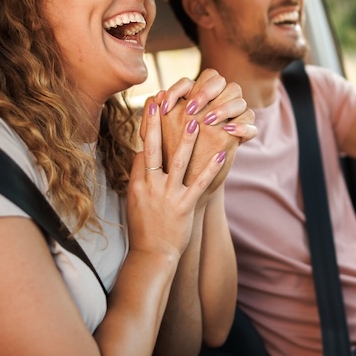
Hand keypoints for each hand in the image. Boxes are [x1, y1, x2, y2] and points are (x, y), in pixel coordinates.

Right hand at [128, 96, 226, 260]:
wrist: (152, 255)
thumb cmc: (144, 227)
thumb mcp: (135, 200)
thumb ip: (139, 177)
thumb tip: (143, 155)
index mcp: (137, 184)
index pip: (143, 150)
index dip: (148, 129)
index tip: (153, 107)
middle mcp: (151, 187)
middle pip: (153, 149)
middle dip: (157, 124)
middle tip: (161, 100)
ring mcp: (168, 196)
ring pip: (178, 162)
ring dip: (187, 140)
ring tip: (195, 120)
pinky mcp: (184, 207)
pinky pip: (199, 184)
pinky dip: (211, 169)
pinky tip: (221, 154)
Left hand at [155, 70, 255, 195]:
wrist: (186, 179)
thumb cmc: (168, 156)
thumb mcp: (155, 138)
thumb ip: (150, 117)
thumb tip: (157, 96)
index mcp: (193, 98)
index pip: (190, 79)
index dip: (181, 88)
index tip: (166, 106)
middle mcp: (213, 103)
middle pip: (220, 81)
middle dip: (205, 92)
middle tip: (192, 110)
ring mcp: (229, 117)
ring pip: (238, 99)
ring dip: (225, 107)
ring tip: (209, 121)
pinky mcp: (239, 134)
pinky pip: (249, 121)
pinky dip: (243, 125)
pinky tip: (230, 131)